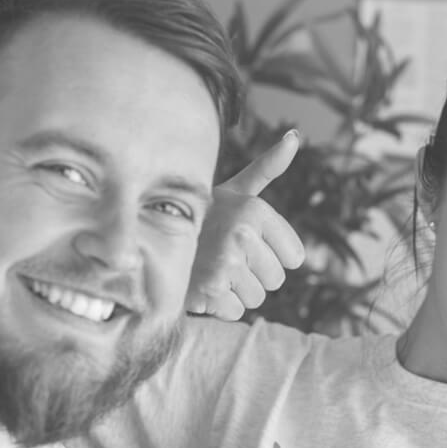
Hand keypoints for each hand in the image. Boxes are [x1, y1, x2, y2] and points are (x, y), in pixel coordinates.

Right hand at [186, 130, 304, 320]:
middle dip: (253, 275)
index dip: (272, 256)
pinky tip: (202, 286)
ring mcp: (227, 261)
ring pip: (257, 298)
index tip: (246, 244)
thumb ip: (267, 168)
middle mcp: (243, 232)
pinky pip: (236, 311)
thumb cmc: (202, 217)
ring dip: (236, 292)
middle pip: (276, 280)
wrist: (151, 239)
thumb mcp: (235, 191)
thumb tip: (295, 136)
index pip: (295, 258)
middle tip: (225, 258)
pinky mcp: (211, 289)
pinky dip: (219, 307)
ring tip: (212, 270)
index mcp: (256, 209)